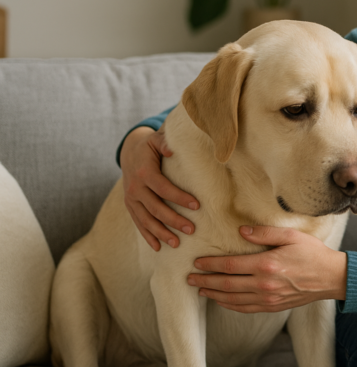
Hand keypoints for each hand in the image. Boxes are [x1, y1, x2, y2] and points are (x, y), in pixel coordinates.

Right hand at [121, 126, 199, 250]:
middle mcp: (135, 188)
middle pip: (155, 208)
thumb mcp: (156, 139)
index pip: (163, 188)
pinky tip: (158, 247)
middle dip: (173, 220)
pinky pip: (138, 223)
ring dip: (161, 233)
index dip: (179, 197)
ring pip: (146, 220)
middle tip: (191, 229)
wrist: (129, 152)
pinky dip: (148, 236)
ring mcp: (131, 199)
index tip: (197, 205)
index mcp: (144, 172)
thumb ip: (164, 142)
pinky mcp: (130, 206)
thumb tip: (172, 149)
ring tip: (177, 243)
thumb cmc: (150, 146)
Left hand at [188, 226, 346, 312]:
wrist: (331, 277)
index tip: (197, 262)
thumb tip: (241, 232)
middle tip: (190, 278)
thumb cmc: (312, 253)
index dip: (211, 265)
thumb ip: (265, 233)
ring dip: (214, 294)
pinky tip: (222, 300)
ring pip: (233, 299)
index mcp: (267, 265)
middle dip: (206, 281)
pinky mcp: (272, 307)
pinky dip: (229, 305)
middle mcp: (264, 285)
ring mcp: (268, 299)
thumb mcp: (291, 236)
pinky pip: (245, 308)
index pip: (230, 266)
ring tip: (200, 289)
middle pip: (227, 284)